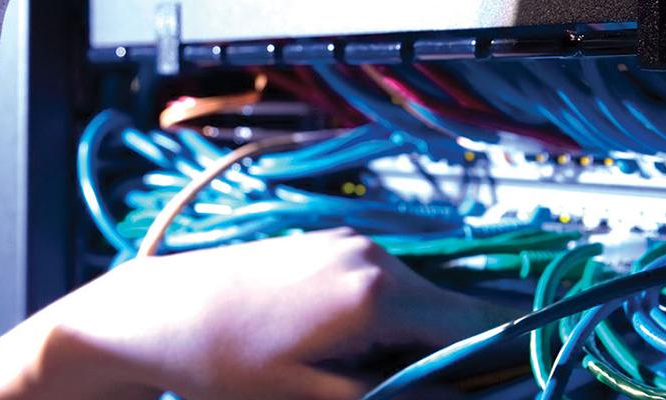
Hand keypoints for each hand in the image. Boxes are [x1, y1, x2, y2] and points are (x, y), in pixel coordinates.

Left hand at [32, 228, 517, 398]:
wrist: (153, 315)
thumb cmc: (223, 363)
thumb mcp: (317, 399)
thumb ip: (401, 398)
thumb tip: (468, 397)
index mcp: (378, 294)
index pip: (480, 325)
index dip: (505, 362)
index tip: (512, 389)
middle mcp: (374, 256)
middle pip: (453, 314)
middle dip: (453, 360)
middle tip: (429, 395)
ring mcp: (350, 245)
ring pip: (418, 303)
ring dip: (415, 344)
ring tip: (359, 378)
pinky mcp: (329, 246)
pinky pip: (384, 288)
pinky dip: (385, 323)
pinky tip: (343, 351)